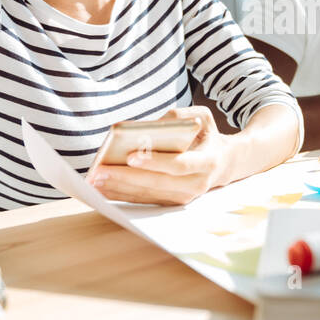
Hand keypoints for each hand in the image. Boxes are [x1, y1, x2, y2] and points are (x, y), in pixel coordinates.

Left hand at [88, 107, 232, 204]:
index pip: (179, 164)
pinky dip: (123, 195)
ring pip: (148, 195)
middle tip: (100, 171)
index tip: (130, 156)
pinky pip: (145, 200)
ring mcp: (185, 197)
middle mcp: (197, 183)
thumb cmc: (206, 135)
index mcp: (207, 161)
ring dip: (119, 189)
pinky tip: (103, 187)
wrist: (224, 162)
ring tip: (95, 179)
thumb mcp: (201, 117)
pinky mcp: (173, 203)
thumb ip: (178, 117)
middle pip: (157, 183)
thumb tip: (147, 128)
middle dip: (126, 178)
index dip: (155, 162)